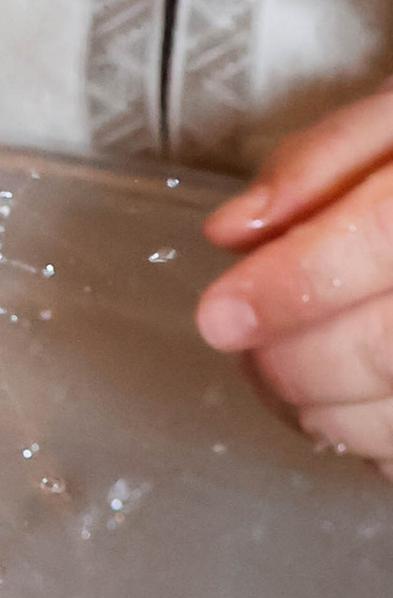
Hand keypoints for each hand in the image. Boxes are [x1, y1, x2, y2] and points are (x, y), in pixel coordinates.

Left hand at [199, 82, 392, 465]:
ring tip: (287, 368)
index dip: (295, 287)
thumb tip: (235, 231)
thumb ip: (324, 158)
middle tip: (244, 343)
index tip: (221, 316)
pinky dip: (368, 439)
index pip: (384, 241)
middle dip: (293, 361)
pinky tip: (351, 397)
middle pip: (388, 348)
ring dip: (320, 410)